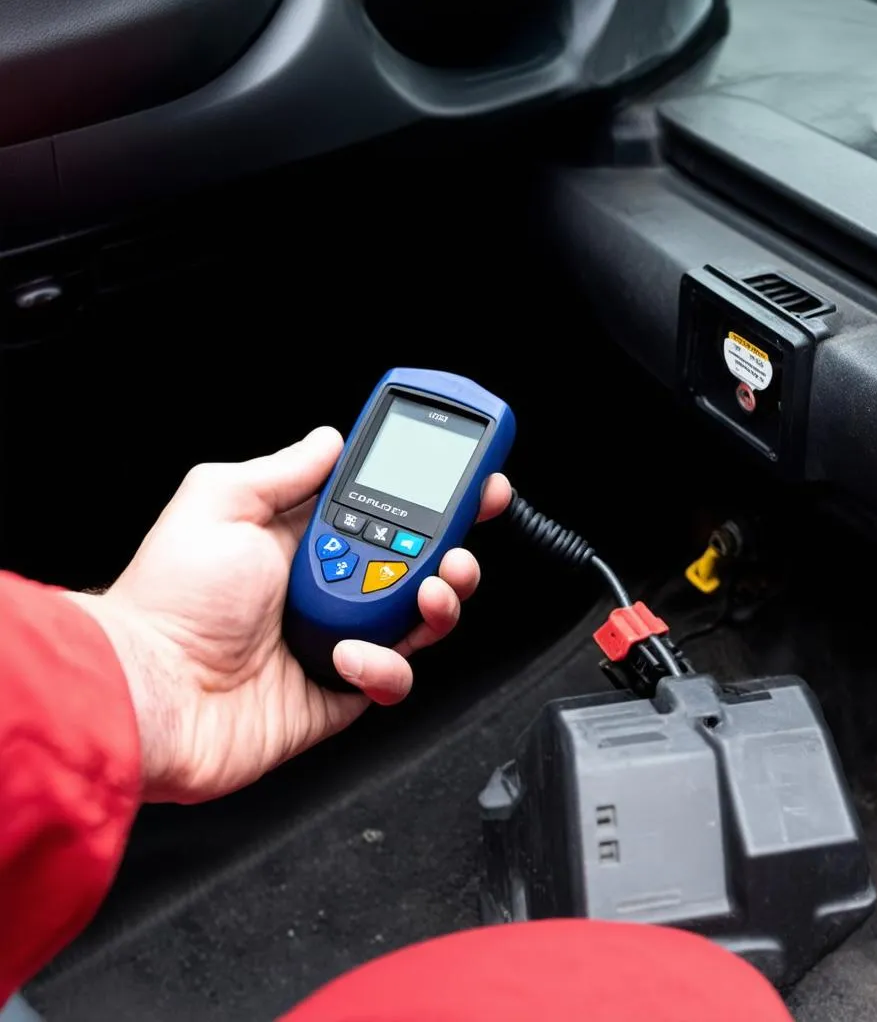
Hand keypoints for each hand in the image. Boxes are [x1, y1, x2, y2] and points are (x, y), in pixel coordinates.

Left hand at [69, 427, 509, 803]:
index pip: (384, 509)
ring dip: (442, 602)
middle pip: (415, 566)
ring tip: (434, 590)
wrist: (150, 694)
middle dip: (452, 551)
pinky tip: (353, 655)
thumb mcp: (221, 503)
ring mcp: (335, 641)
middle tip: (461, 545)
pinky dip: (385, 667)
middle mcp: (325, 589)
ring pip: (419, 621)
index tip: (470, 482)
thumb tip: (328, 439)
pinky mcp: (339, 693)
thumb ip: (284, 470)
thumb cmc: (170, 601)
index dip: (431, 497)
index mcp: (301, 540)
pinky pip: (390, 680)